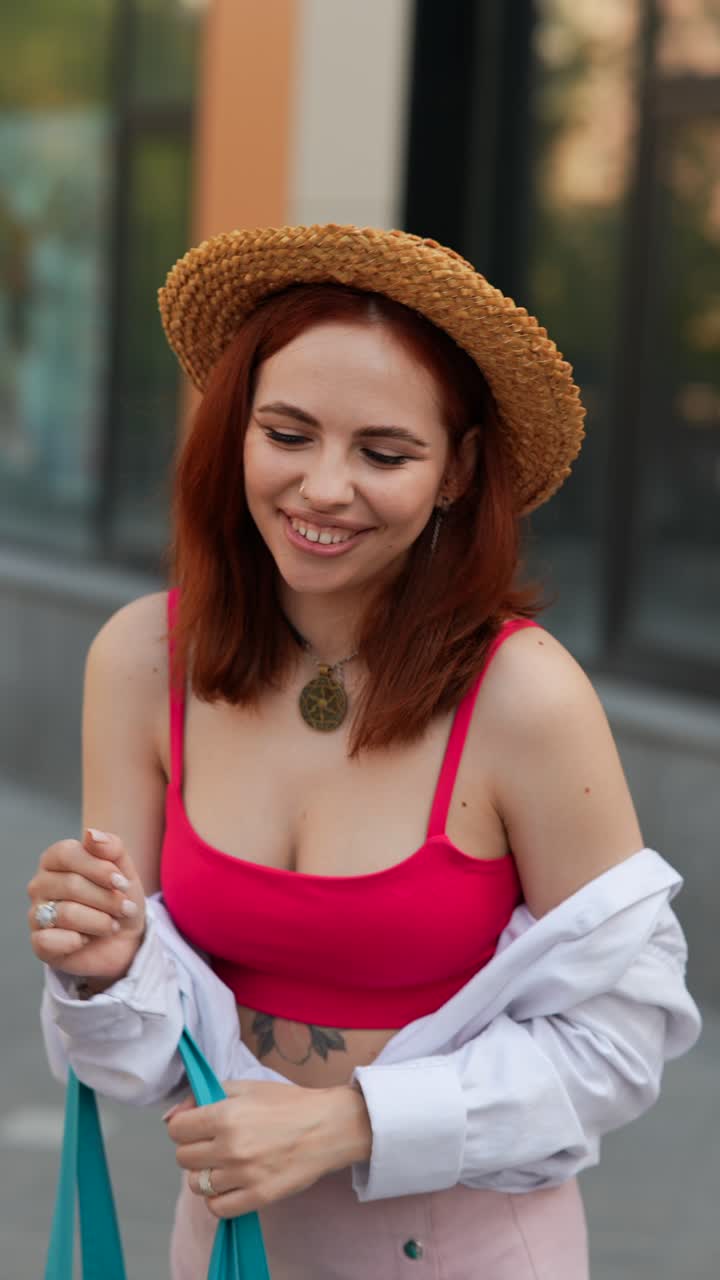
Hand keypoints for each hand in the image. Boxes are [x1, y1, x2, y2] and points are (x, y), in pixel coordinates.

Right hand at [27, 828, 145, 981]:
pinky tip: (86, 940)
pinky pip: (51, 941)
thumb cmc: (119, 898)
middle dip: (107, 899)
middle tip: (126, 909)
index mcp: (56, 859)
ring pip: (66, 913)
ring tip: (112, 925)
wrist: (123, 939)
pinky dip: (77, 942)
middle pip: (71, 885)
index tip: (123, 883)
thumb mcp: (124, 870)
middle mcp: (40, 884)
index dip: (99, 868)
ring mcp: (36, 913)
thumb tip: (91, 833)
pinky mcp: (39, 943)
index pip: (67, 853)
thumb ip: (111, 847)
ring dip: (100, 922)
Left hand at [165, 1079, 372, 1216]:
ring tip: (226, 1163)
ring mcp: (243, 1175)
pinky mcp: (258, 1197)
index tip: (198, 1126)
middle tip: (214, 1144)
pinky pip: (217, 1208)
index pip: (176, 1130)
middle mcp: (230, 1146)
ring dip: (206, 1175)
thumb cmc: (287, 1104)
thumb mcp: (245, 1087)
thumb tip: (171, 1116)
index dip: (184, 1127)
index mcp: (225, 1114)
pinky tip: (232, 1183)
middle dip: (194, 1150)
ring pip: (197, 1185)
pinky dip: (219, 1199)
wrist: (327, 1127)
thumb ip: (204, 1097)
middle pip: (183, 1158)